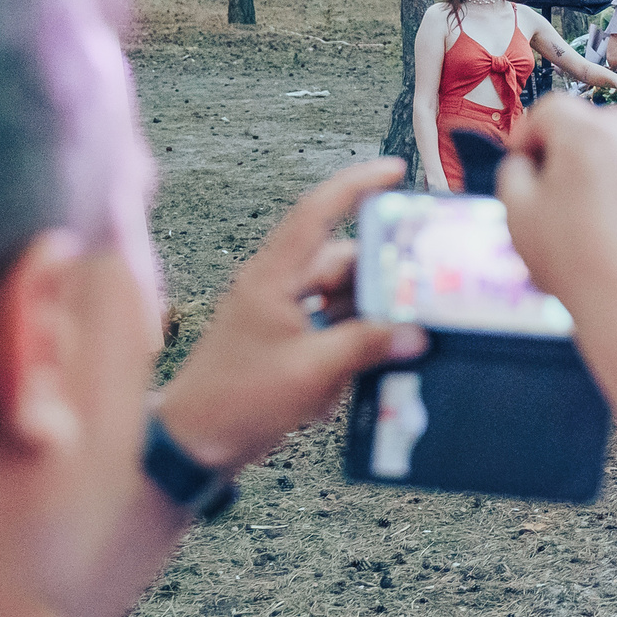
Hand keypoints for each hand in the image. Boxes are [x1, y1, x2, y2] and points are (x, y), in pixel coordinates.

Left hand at [155, 158, 429, 472]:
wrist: (193, 445)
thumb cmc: (238, 401)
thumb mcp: (313, 371)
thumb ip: (367, 345)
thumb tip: (415, 332)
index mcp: (272, 278)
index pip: (316, 213)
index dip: (357, 185)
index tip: (395, 171)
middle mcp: (274, 285)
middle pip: (339, 259)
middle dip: (381, 270)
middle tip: (422, 279)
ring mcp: (276, 312)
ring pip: (337, 294)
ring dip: (368, 309)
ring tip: (404, 327)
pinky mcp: (281, 339)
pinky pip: (328, 322)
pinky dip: (352, 333)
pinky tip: (373, 356)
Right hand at [499, 96, 616, 322]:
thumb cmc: (573, 261)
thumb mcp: (518, 214)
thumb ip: (513, 172)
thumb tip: (525, 162)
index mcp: (586, 135)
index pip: (550, 109)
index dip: (529, 133)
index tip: (522, 160)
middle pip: (595, 124)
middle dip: (572, 146)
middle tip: (557, 186)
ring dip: (611, 165)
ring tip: (595, 206)